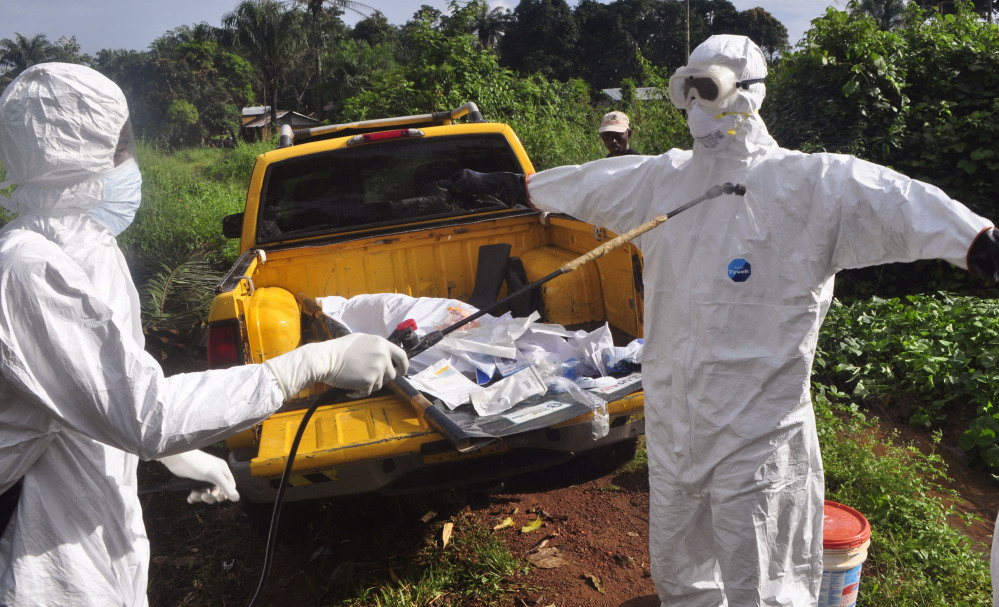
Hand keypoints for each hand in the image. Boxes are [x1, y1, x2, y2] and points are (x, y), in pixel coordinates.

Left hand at [159, 450, 238, 503]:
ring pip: (207, 493)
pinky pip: (198, 492)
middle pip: (218, 491)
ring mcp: (204, 478)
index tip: (219, 498)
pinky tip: (190, 498)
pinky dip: (194, 497)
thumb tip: (237, 499)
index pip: (230, 485)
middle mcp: (215, 474)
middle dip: (211, 496)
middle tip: (203, 496)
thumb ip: (225, 487)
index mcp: (222, 470)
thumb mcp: (213, 475)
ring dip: (201, 497)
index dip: (226, 494)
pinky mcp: (194, 481)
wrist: (177, 457)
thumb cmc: (197, 463)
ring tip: (193, 495)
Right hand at [265, 333, 408, 398]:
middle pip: (391, 374)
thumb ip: (376, 347)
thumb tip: (386, 356)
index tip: (402, 372)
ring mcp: (377, 368)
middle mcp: (382, 355)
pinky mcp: (369, 381)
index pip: (402, 356)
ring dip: (368, 385)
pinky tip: (350, 388)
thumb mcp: (361, 340)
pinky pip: (368, 392)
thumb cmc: (339, 349)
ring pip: (380, 385)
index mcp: (382, 343)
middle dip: (381, 378)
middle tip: (367, 378)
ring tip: (354, 380)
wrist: (325, 359)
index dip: (404, 366)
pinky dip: (359, 393)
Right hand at [439, 169, 527, 205]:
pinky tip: (470, 207)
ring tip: (465, 207)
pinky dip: (469, 203)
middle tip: (459, 206)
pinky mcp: (478, 193)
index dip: (449, 193)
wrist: (494, 188)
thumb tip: (437, 184)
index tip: (449, 202)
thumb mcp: (460, 185)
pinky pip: (470, 199)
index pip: (451, 183)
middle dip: (457, 199)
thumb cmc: (476, 185)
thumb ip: (448, 186)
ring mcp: (472, 186)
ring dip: (463, 203)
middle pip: (457, 191)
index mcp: (462, 174)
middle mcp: (467, 179)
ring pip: (463, 196)